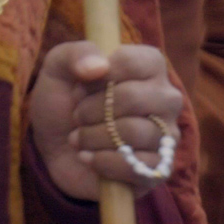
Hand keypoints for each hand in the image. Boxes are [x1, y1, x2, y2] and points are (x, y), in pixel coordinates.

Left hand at [29, 41, 181, 200]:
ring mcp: (167, 135)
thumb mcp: (57, 68)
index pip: (132, 62)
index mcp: (149, 66)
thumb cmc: (64, 101)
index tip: (80, 87)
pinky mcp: (159, 169)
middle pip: (134, 98)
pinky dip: (103, 162)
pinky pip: (137, 165)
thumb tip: (99, 65)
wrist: (57, 147)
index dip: (97, 77)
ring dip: (93, 136)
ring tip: (78, 138)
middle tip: (77, 116)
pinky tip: (87, 157)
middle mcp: (166, 98)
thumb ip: (74, 55)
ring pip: (135, 132)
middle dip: (92, 109)